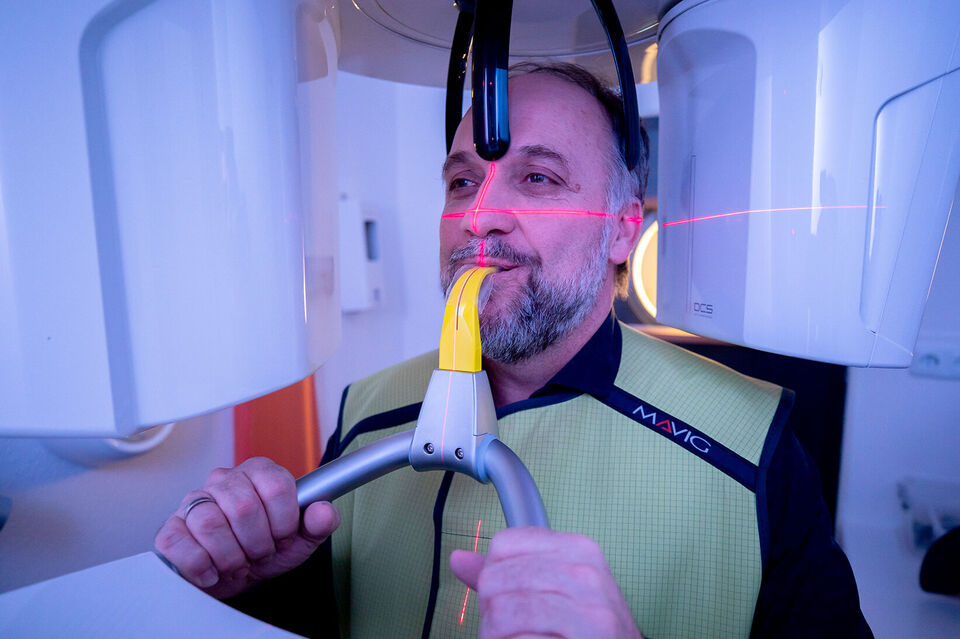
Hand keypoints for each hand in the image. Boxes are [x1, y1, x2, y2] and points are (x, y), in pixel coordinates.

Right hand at [154, 457, 339, 598]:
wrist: (235, 575)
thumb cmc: (266, 550)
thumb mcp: (300, 539)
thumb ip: (319, 523)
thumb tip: (323, 510)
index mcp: (259, 472)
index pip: (276, 485)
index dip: (283, 520)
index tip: (283, 536)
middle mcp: (225, 480)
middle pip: (243, 506)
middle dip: (257, 542)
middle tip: (259, 552)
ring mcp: (195, 501)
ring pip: (211, 524)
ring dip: (231, 556)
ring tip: (238, 562)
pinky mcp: (171, 527)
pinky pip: (181, 543)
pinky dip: (202, 565)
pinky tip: (213, 571)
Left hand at [450, 527, 642, 638]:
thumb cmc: (591, 630)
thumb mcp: (558, 590)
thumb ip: (509, 574)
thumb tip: (458, 559)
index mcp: (578, 549)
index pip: (504, 544)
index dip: (494, 574)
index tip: (508, 595)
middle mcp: (587, 573)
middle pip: (496, 579)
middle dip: (492, 612)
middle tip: (509, 629)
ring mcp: (590, 609)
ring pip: (503, 613)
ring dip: (498, 636)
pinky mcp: (589, 638)